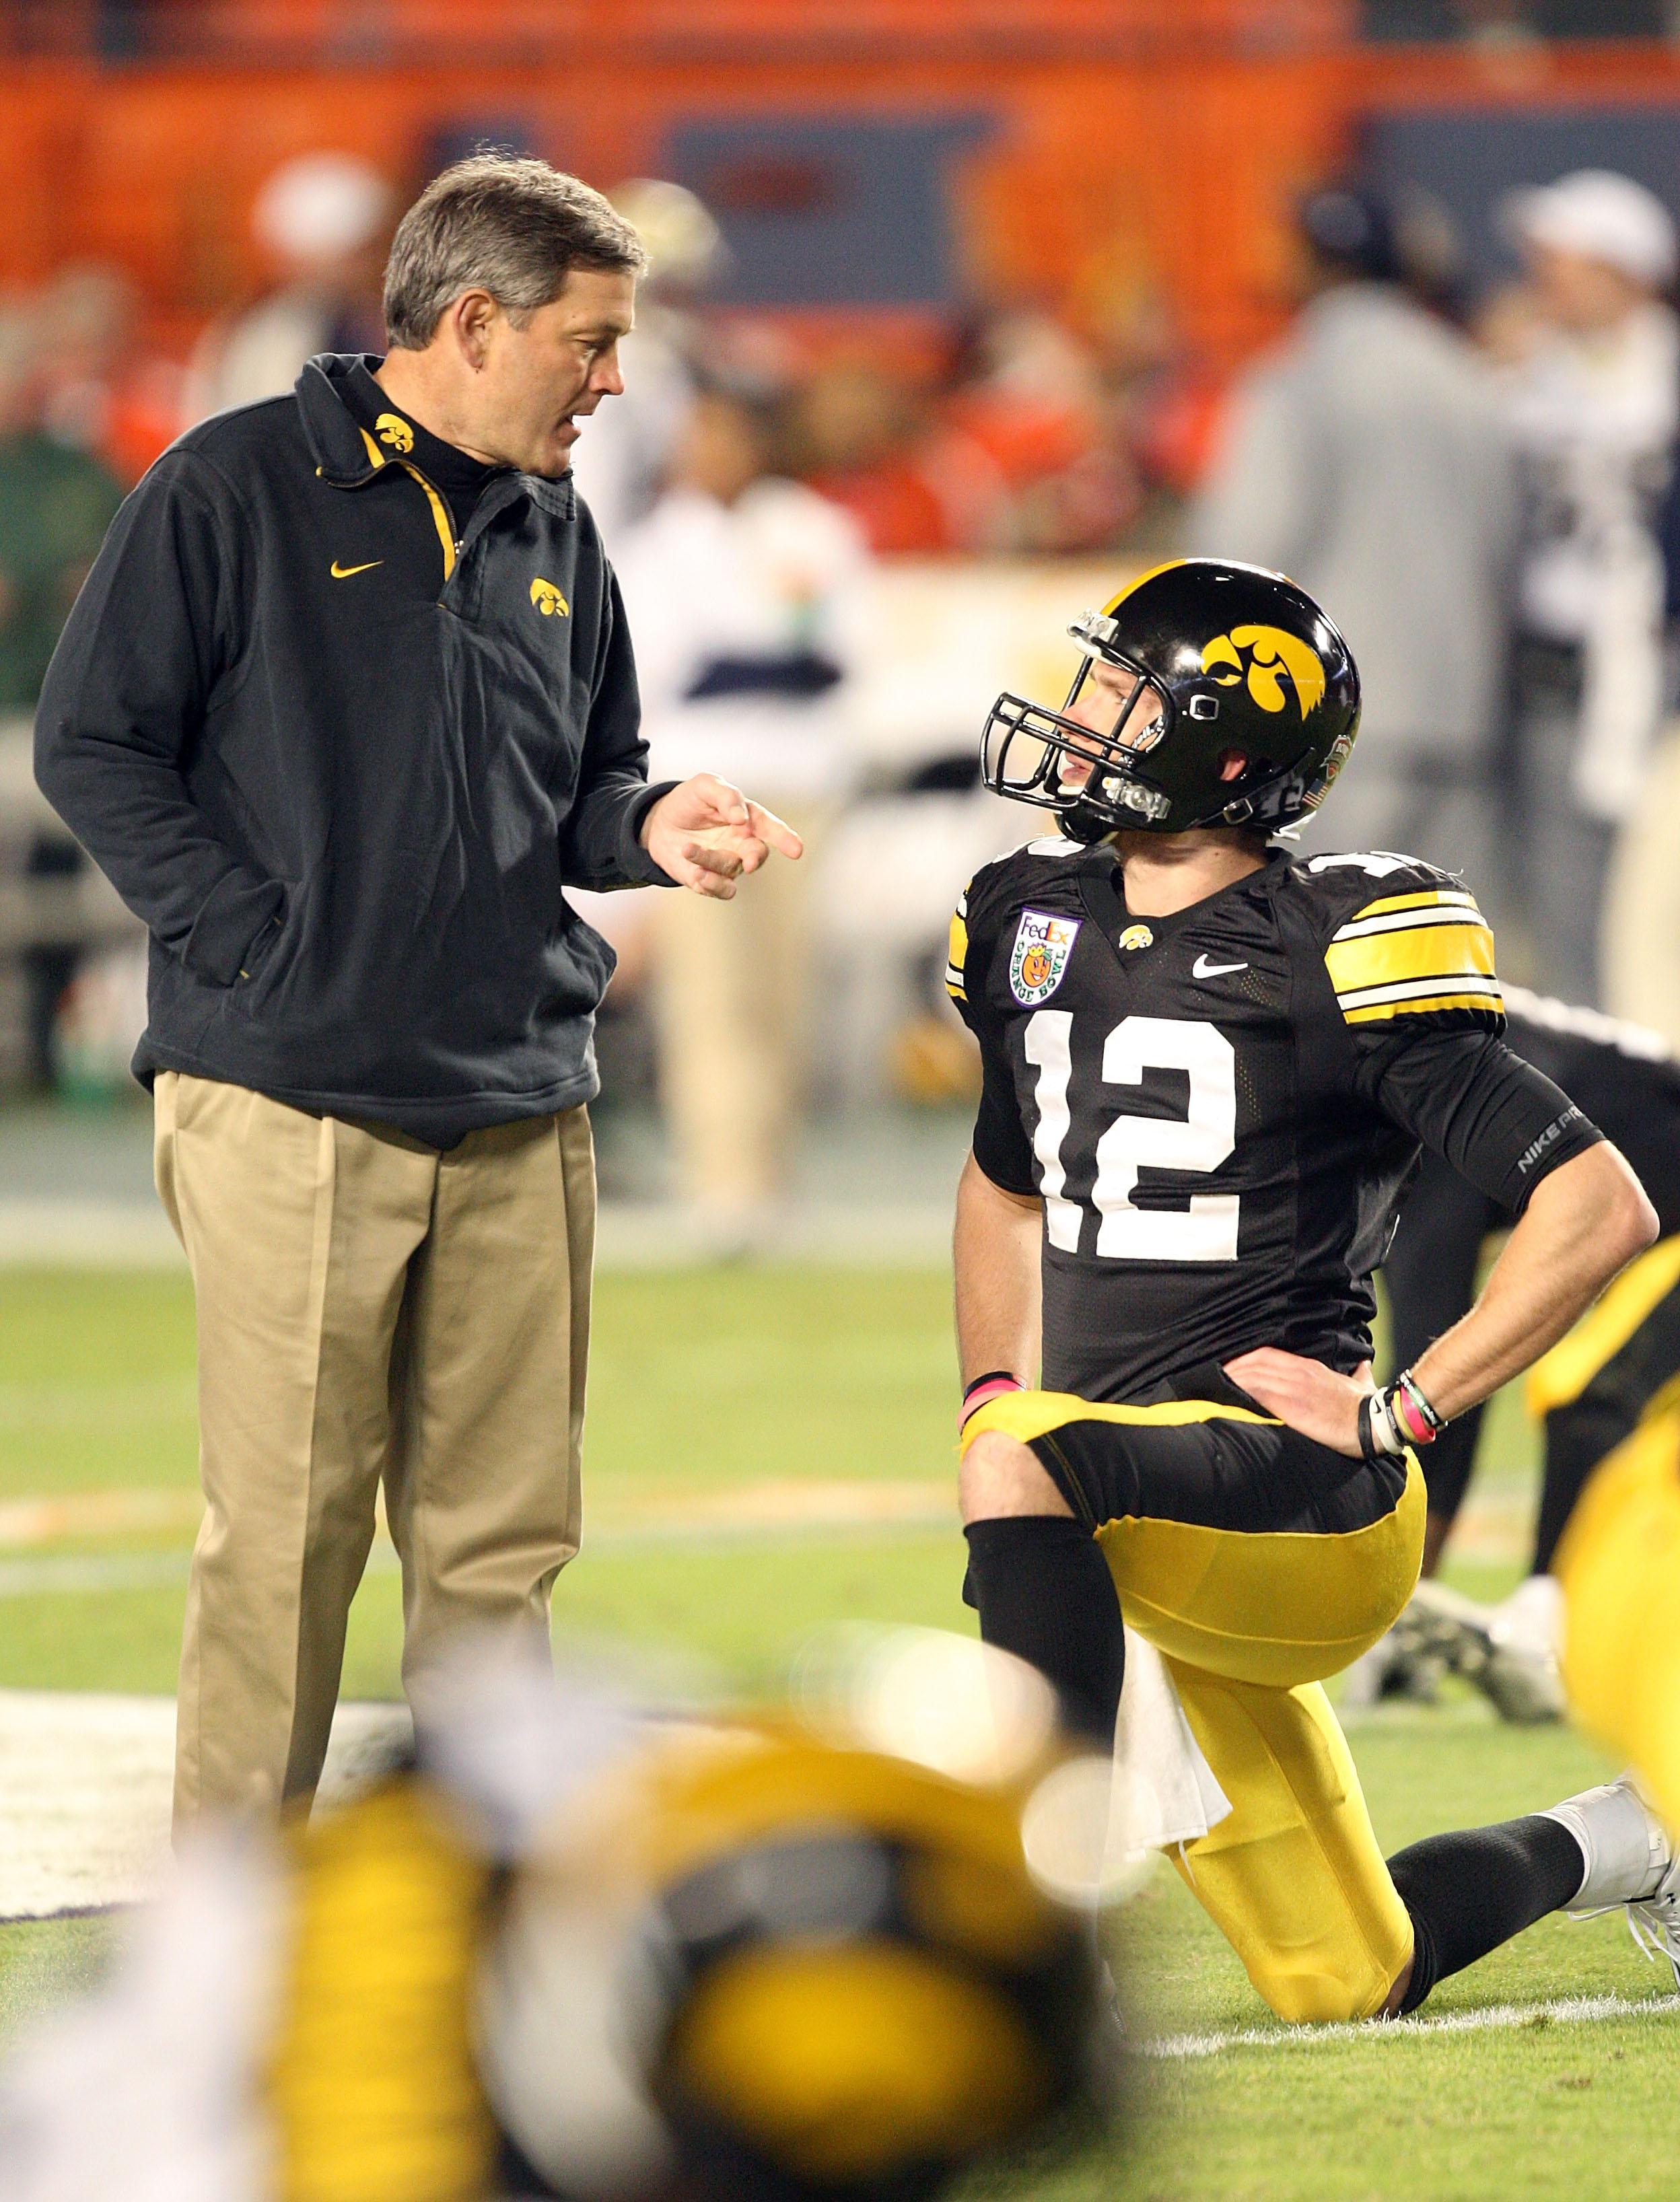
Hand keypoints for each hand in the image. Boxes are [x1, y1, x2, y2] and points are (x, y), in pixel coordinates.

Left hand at [640, 773, 802, 899]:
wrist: (659, 822)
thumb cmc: (689, 801)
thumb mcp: (704, 785)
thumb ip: (726, 796)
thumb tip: (741, 818)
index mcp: (748, 818)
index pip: (770, 828)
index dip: (785, 838)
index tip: (796, 850)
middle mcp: (742, 843)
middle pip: (757, 854)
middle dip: (755, 858)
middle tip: (750, 860)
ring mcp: (727, 862)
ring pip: (732, 870)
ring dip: (711, 861)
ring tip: (687, 849)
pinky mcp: (710, 879)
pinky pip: (721, 889)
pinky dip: (711, 884)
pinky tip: (696, 873)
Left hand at [1221, 1347, 1372, 1460]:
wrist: (1375, 1422)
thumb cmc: (1366, 1404)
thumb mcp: (1360, 1382)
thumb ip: (1358, 1373)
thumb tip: (1363, 1366)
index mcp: (1310, 1367)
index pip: (1267, 1354)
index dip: (1245, 1359)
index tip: (1232, 1366)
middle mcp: (1299, 1373)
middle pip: (1255, 1363)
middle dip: (1233, 1368)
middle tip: (1216, 1376)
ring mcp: (1295, 1388)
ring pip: (1254, 1376)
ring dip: (1233, 1380)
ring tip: (1215, 1386)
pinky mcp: (1293, 1407)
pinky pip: (1261, 1394)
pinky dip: (1243, 1393)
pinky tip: (1229, 1396)